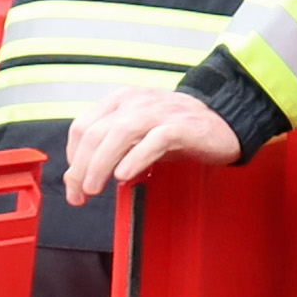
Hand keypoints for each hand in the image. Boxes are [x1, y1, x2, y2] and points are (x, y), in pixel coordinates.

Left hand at [59, 86, 244, 203]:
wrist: (223, 121)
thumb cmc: (179, 130)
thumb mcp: (138, 138)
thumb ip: (109, 153)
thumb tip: (77, 178)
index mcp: (121, 101)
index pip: (82, 127)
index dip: (72, 158)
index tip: (75, 183)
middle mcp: (137, 102)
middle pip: (96, 132)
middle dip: (81, 168)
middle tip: (80, 195)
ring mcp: (159, 112)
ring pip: (120, 133)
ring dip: (100, 164)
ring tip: (94, 189)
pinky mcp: (181, 126)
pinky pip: (154, 140)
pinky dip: (135, 158)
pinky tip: (124, 176)